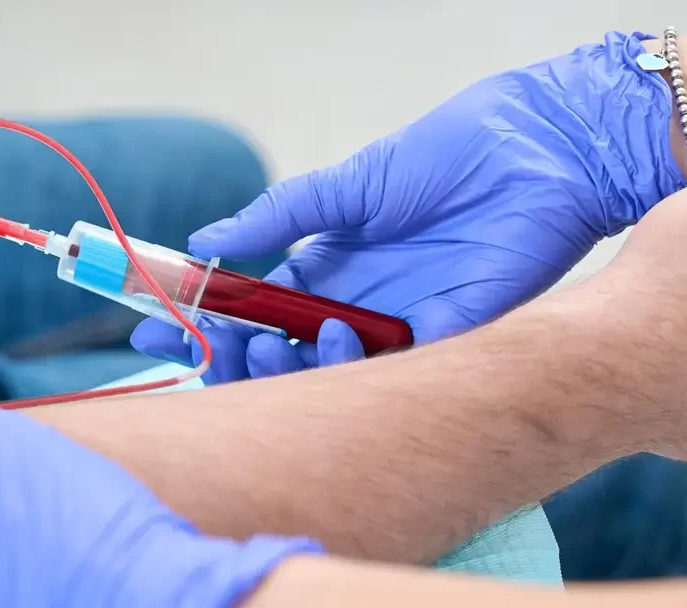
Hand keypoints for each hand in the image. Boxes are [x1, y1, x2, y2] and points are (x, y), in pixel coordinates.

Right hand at [132, 31, 685, 382]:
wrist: (533, 149)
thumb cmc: (446, 155)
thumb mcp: (349, 184)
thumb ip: (279, 216)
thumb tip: (206, 245)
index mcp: (330, 270)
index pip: (255, 315)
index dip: (205, 329)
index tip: (153, 333)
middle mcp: (361, 308)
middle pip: (284, 360)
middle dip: (234, 362)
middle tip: (207, 349)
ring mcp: (402, 328)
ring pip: (331, 379)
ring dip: (289, 370)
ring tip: (271, 341)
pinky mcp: (451, 340)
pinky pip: (397, 376)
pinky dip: (357, 371)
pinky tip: (336, 343)